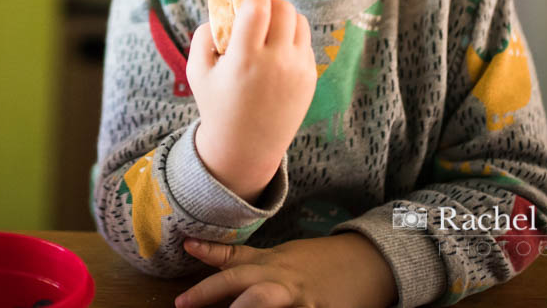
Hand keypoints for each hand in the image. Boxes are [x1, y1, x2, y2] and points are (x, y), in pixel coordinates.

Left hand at [175, 233, 397, 307]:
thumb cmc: (314, 262)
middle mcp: (283, 281)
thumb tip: (192, 245)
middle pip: (247, 289)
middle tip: (187, 306)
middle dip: (215, 296)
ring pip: (269, 305)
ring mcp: (304, 300)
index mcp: (270, 265)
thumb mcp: (275, 256)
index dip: (204, 283)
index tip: (179, 296)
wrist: (368, 262)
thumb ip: (237, 257)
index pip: (231, 268)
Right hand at [188, 0, 315, 202]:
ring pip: (299, 22)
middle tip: (257, 11)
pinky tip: (276, 53)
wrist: (246, 147)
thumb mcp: (196, 72)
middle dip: (270, 3)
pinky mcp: (310, 78)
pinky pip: (305, 43)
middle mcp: (275, 63)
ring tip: (268, 31)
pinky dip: (291, 39)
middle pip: (284, 9)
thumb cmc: (216, 105)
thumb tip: (222, 10)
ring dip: (284, 19)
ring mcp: (297, 71)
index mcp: (244, 59)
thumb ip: (203, 35)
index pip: (258, 8)